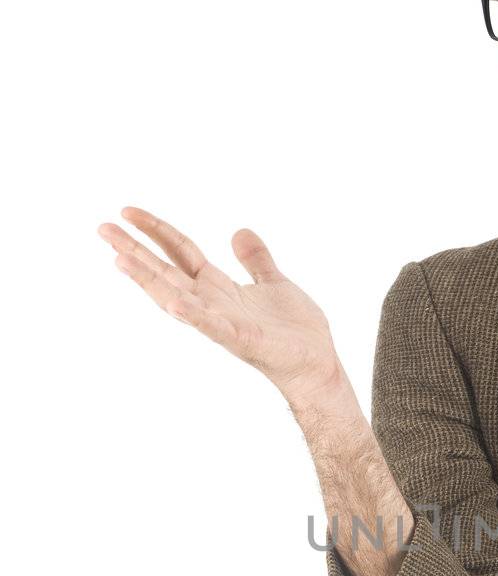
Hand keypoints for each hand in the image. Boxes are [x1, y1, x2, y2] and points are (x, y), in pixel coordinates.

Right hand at [100, 206, 343, 402]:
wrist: (318, 365)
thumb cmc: (296, 331)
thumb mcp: (275, 282)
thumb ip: (255, 259)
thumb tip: (239, 230)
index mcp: (218, 287)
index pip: (180, 251)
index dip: (156, 230)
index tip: (127, 210)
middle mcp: (212, 303)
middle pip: (166, 270)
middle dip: (135, 250)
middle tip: (102, 228)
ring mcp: (222, 322)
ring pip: (177, 296)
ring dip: (148, 279)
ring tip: (120, 259)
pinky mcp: (240, 339)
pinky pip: (211, 326)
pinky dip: (193, 315)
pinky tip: (173, 302)